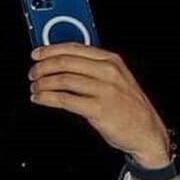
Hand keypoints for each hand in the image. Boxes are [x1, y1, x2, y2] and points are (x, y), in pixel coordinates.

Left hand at [28, 43, 170, 166]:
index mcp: (111, 60)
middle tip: (32, 73)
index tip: (36, 54)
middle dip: (42, 67)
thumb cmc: (128, 105)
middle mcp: (108, 72)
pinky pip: (64, 99)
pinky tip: (40, 99)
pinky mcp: (98, 109)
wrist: (147, 132)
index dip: (50, 50)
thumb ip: (92, 67)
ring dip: (42, 83)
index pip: (74, 48)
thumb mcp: (116, 78)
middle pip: (65, 62)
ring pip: (62, 80)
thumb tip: (60, 60)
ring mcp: (104, 90)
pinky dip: (47, 98)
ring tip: (35, 88)